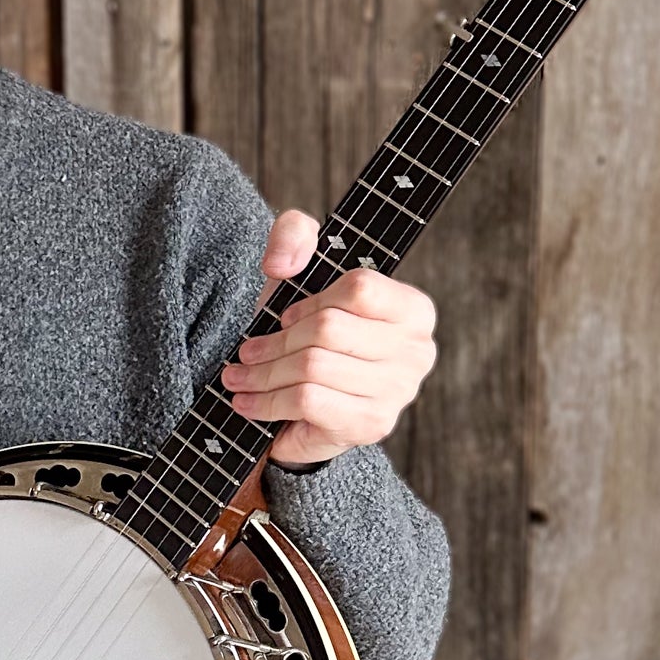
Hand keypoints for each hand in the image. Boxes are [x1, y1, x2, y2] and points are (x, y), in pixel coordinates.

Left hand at [220, 209, 437, 466]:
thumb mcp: (300, 274)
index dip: (312, 300)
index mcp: (413, 309)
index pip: (359, 287)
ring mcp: (399, 391)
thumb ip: (294, 234)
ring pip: (313, 367)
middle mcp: (417, 350)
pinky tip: (249, 403)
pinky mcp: (371, 424)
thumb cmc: (310, 336)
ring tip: (241, 376)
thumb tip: (281, 263)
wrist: (307, 412)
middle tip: (248, 352)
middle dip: (275, 341)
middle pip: (329, 330)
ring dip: (264, 373)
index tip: (285, 317)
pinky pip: (309, 401)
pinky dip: (269, 401)